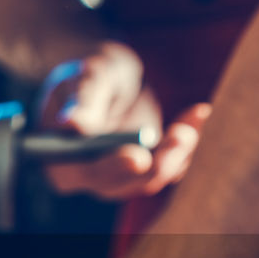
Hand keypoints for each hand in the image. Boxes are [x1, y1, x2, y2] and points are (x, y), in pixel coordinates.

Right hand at [37, 43, 207, 199]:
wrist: (111, 76)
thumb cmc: (90, 74)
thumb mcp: (86, 78)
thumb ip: (81, 100)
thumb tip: (71, 125)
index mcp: (60, 161)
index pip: (84, 173)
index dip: (110, 168)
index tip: (137, 156)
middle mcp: (89, 175)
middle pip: (123, 183)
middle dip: (156, 162)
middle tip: (180, 136)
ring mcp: (120, 174)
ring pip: (152, 177)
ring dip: (178, 150)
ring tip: (195, 114)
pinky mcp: (147, 166)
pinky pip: (172, 164)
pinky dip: (187, 141)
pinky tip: (197, 112)